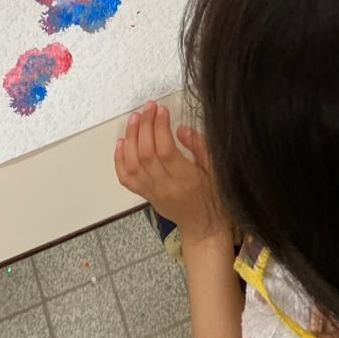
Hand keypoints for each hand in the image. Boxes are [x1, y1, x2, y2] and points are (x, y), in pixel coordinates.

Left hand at [115, 102, 230, 244]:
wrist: (205, 229)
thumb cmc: (216, 198)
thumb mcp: (219, 172)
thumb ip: (201, 149)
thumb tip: (182, 129)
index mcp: (186, 180)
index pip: (165, 150)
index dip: (160, 127)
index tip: (162, 110)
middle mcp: (165, 187)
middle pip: (145, 154)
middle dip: (144, 126)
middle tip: (148, 108)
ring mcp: (153, 192)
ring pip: (132, 164)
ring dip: (130, 138)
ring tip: (134, 118)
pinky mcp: (146, 196)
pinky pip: (126, 179)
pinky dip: (120, 159)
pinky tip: (122, 142)